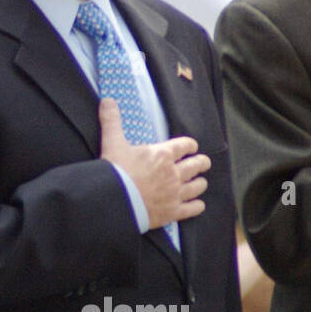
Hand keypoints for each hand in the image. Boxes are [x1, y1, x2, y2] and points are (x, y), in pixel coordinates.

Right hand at [98, 98, 208, 227]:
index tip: (191, 146)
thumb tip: (107, 100)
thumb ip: (111, 120)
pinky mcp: (173, 212)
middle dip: (201, 162)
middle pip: (197, 165)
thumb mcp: (112, 142)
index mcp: (163, 154)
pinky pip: (193, 208)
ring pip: (198, 186)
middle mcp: (174, 173)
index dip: (190, 145)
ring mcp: (175, 193)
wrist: (115, 200)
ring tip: (200, 182)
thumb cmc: (115, 171)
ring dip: (200, 183)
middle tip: (203, 163)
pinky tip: (197, 204)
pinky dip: (197, 205)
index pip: (186, 145)